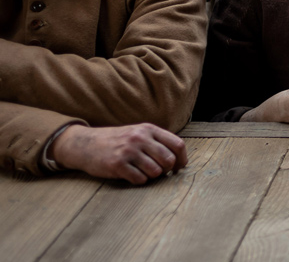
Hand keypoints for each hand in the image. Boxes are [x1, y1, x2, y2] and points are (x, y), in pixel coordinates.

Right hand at [50, 123, 187, 183]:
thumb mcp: (138, 133)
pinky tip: (131, 175)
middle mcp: (140, 138)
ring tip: (142, 171)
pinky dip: (139, 180)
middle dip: (167, 170)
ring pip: (155, 172)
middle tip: (159, 172)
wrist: (85, 144)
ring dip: (152, 176)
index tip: (178, 167)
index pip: (177, 144)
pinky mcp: (117, 164)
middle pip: (168, 160)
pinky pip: (140, 179)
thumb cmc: (117, 141)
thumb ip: (157, 141)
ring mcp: (128, 151)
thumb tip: (180, 160)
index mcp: (148, 129)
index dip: (182, 159)